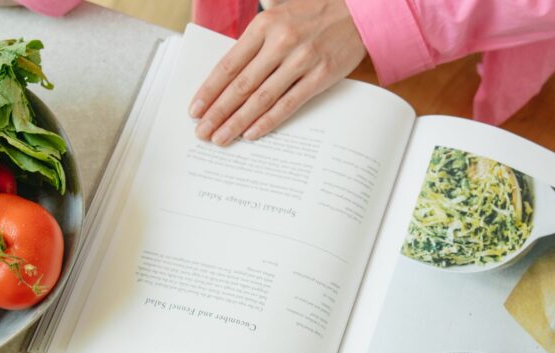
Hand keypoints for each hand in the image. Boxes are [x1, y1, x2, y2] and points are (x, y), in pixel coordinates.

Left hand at [189, 0, 366, 145]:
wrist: (359, 11)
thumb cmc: (315, 14)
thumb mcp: (280, 13)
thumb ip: (255, 39)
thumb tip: (230, 73)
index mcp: (265, 24)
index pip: (229, 64)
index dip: (209, 90)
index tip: (195, 110)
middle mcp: (280, 41)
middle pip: (241, 85)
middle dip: (218, 112)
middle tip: (202, 132)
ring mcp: (301, 60)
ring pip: (261, 98)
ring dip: (237, 122)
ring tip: (221, 137)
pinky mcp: (319, 76)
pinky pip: (288, 104)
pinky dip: (267, 121)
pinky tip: (250, 134)